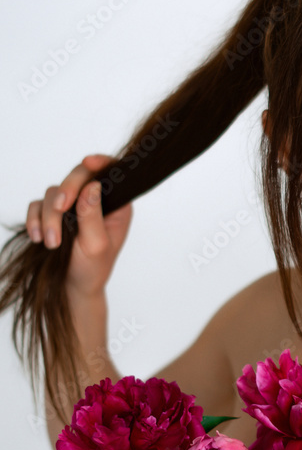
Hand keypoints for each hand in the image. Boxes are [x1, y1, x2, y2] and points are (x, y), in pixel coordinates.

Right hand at [25, 154, 132, 298]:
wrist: (73, 288)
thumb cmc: (92, 269)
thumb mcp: (97, 244)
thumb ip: (93, 215)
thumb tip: (92, 186)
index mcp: (117, 204)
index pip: (112, 172)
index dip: (100, 161)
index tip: (88, 161)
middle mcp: (96, 200)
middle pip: (79, 176)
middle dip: (66, 191)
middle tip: (60, 209)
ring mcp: (73, 205)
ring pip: (54, 192)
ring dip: (48, 216)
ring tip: (51, 242)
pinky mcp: (53, 213)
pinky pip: (37, 204)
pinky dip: (35, 218)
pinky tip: (38, 237)